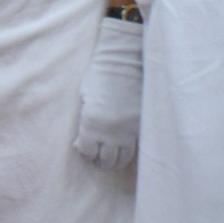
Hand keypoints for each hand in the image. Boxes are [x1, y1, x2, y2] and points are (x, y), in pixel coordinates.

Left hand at [73, 18, 142, 169]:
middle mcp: (111, 130)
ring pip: (123, 159)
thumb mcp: (84, 98)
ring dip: (116, 161)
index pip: (88, 152)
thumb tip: (80, 143)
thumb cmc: (99, 76)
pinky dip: (130, 153)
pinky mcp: (143, 126)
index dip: (85, 153)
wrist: (125, 61)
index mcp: (92, 122)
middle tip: (98, 157)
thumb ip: (84, 121)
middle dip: (100, 161)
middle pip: (106, 160)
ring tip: (111, 156)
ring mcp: (129, 130)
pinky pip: (137, 149)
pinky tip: (125, 149)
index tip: (85, 149)